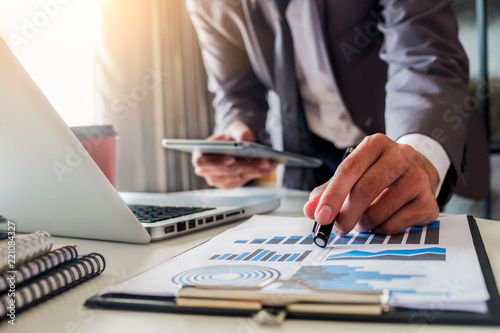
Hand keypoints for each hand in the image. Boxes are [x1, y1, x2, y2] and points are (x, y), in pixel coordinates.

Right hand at [192, 121, 276, 188]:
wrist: (234, 145)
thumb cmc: (230, 137)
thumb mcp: (234, 129)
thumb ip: (239, 131)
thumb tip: (245, 138)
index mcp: (200, 155)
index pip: (203, 162)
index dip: (216, 163)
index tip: (231, 160)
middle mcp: (206, 171)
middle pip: (226, 171)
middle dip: (246, 166)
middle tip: (263, 161)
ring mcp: (217, 180)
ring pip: (237, 178)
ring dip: (254, 171)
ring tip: (269, 163)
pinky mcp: (229, 184)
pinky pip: (243, 181)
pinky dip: (256, 174)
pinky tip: (267, 167)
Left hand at [303, 134, 439, 234]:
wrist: (417, 172)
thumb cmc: (378, 174)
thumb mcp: (352, 175)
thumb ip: (328, 190)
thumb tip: (310, 209)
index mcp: (375, 144)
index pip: (349, 169)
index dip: (332, 195)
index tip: (321, 216)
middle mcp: (400, 156)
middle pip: (366, 189)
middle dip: (346, 214)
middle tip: (338, 228)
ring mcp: (418, 177)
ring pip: (380, 210)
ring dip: (364, 224)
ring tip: (362, 221)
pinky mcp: (429, 201)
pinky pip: (396, 224)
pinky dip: (381, 229)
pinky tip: (382, 221)